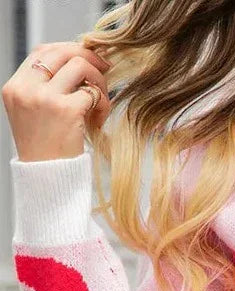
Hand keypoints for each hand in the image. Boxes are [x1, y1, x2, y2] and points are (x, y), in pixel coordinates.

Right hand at [2, 41, 111, 161]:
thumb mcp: (34, 114)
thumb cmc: (46, 151)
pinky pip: (93, 93)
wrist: (47, 180)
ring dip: (98, 80)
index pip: (42, 51)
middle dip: (88, 58)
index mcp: (15, 87)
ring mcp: (45, 98)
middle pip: (62, 52)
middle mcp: (26, 89)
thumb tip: (77, 62)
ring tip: (100, 101)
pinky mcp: (66, 110)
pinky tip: (99, 119)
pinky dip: (103, 103)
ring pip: (80, 65)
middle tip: (104, 69)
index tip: (85, 59)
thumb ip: (45, 88)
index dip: (67, 50)